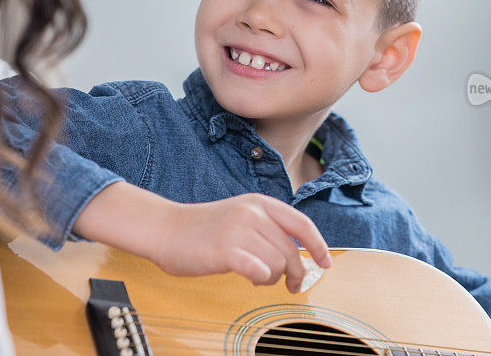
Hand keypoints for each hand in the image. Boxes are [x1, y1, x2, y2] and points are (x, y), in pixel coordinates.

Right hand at [153, 193, 331, 292]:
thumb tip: (297, 255)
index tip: (325, 263)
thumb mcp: (241, 216)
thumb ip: (267, 228)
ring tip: (258, 277)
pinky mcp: (226, 251)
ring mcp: (239, 230)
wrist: (165, 230)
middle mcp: (252, 213)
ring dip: (273, 278)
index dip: (318, 245)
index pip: (302, 224)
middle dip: (297, 273)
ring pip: (277, 264)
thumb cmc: (202, 229)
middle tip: (293, 286)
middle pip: (291, 250)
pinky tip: (251, 277)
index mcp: (260, 203)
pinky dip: (261, 278)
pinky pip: (259, 270)